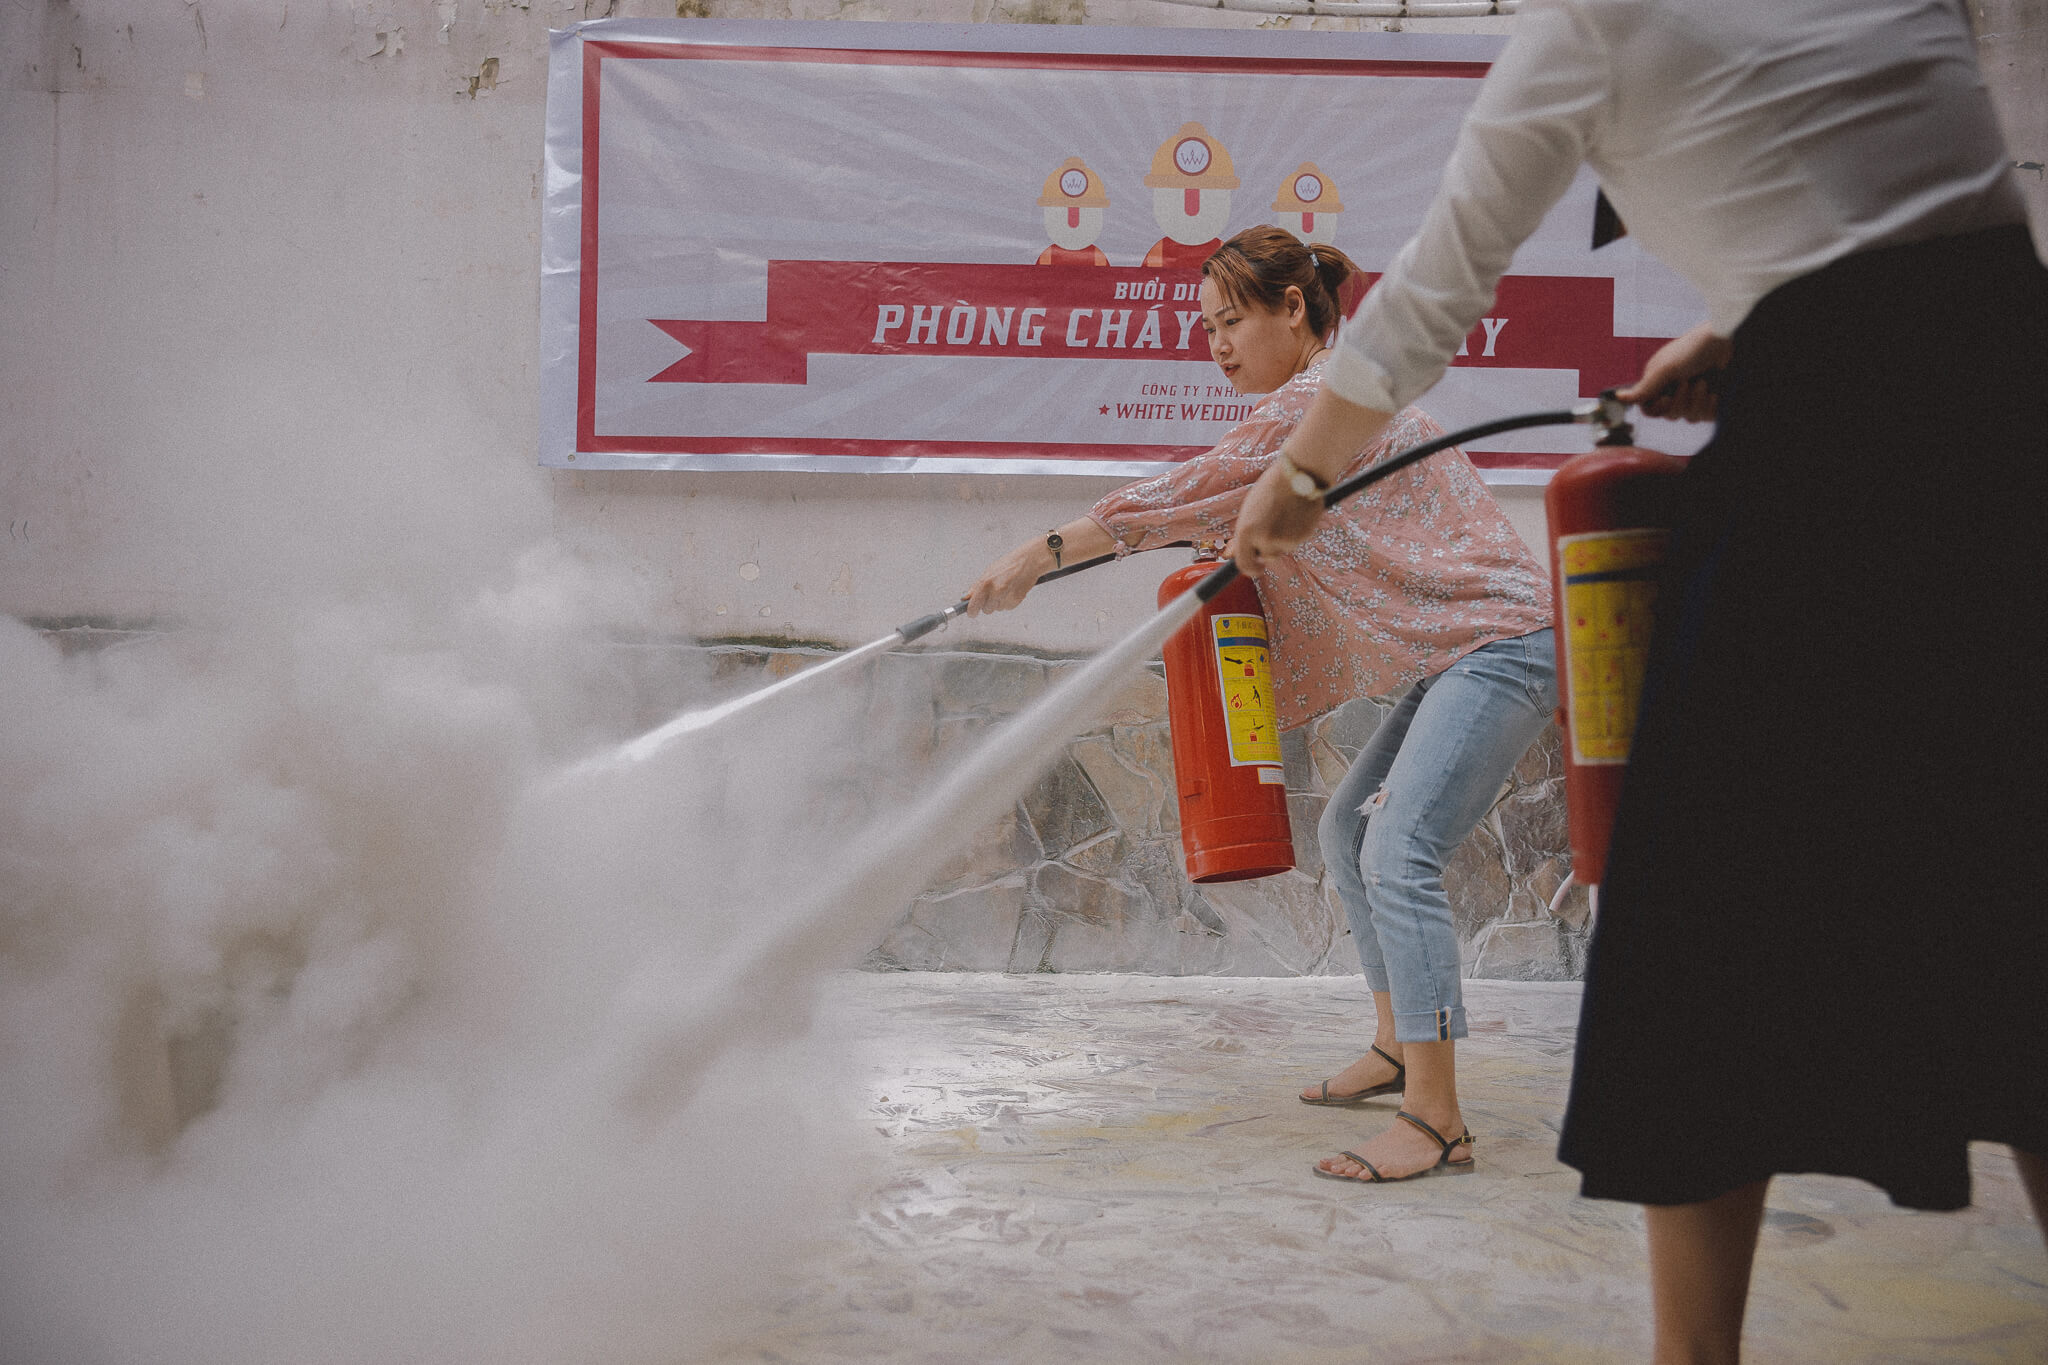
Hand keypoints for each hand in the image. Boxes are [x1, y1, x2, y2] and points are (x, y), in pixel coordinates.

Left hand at [964, 537, 1052, 615]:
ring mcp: (1006, 597)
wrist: (1029, 561)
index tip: (972, 613)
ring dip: (1000, 602)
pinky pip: (1008, 607)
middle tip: (994, 594)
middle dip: (988, 605)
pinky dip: (1009, 601)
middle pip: (986, 610)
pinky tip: (1012, 590)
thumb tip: (966, 598)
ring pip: (998, 609)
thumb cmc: (1008, 564)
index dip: (971, 611)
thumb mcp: (989, 572)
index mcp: (985, 583)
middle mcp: (995, 591)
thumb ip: (976, 586)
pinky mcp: (1016, 601)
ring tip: (1006, 588)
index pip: (973, 605)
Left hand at [1228, 462, 1323, 576]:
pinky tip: (1297, 514)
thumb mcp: (1250, 510)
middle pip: (1267, 558)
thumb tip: (1229, 555)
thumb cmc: (1271, 489)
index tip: (1257, 568)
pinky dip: (1297, 532)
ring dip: (1284, 540)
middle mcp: (1263, 539)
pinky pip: (1297, 542)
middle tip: (1274, 527)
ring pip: (1283, 549)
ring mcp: (1283, 540)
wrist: (1297, 475)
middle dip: (1269, 549)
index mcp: (1245, 531)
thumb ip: (1243, 534)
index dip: (1250, 570)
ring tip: (1286, 515)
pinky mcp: (1301, 537)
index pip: (1244, 564)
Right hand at [1618, 321, 1731, 421]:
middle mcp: (1674, 389)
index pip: (1649, 408)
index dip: (1656, 408)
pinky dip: (1709, 406)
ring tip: (1704, 383)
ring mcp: (1694, 396)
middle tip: (1688, 382)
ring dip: (1696, 402)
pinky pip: (1705, 417)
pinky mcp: (1711, 400)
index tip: (1666, 398)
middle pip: (1668, 415)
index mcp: (1659, 382)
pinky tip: (1714, 393)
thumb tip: (1619, 397)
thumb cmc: (1694, 348)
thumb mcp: (1665, 368)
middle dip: (1679, 402)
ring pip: (1687, 417)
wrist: (1728, 341)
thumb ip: (1644, 388)